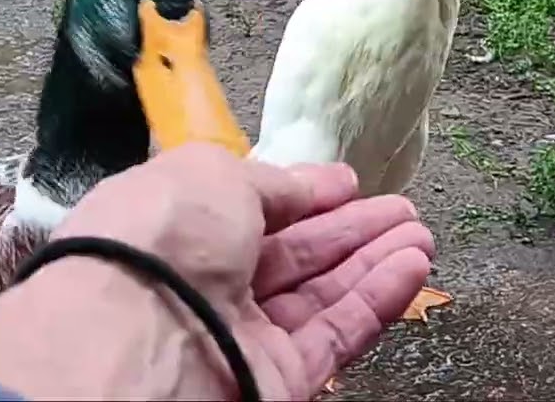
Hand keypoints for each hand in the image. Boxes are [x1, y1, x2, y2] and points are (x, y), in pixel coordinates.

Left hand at [51, 142, 435, 398]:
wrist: (135, 340)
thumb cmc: (157, 241)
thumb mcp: (211, 174)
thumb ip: (268, 181)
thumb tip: (310, 184)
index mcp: (174, 227)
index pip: (249, 210)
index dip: (301, 194)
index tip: (347, 181)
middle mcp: (205, 283)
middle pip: (293, 254)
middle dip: (351, 228)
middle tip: (401, 208)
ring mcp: (240, 336)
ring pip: (320, 296)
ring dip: (374, 261)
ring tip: (419, 233)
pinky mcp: (275, 381)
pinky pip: (334, 336)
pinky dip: (377, 301)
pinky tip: (412, 267)